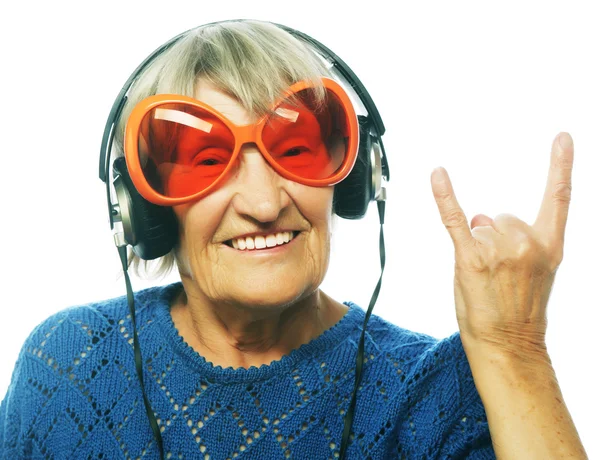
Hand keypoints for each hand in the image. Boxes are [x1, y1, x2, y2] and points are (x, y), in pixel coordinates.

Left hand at [431, 132, 573, 361]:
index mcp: (550, 245)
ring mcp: (499, 250)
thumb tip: (483, 218)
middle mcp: (527, 243)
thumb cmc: (520, 312)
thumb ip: (516, 240)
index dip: (561, 165)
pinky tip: (438, 175)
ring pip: (479, 225)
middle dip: (493, 238)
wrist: (509, 346)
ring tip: (485, 277)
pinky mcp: (470, 258)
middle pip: (500, 217)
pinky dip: (444, 196)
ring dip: (477, 245)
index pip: (558, 197)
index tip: (562, 138)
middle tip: (498, 272)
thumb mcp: (534, 273)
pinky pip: (454, 219)